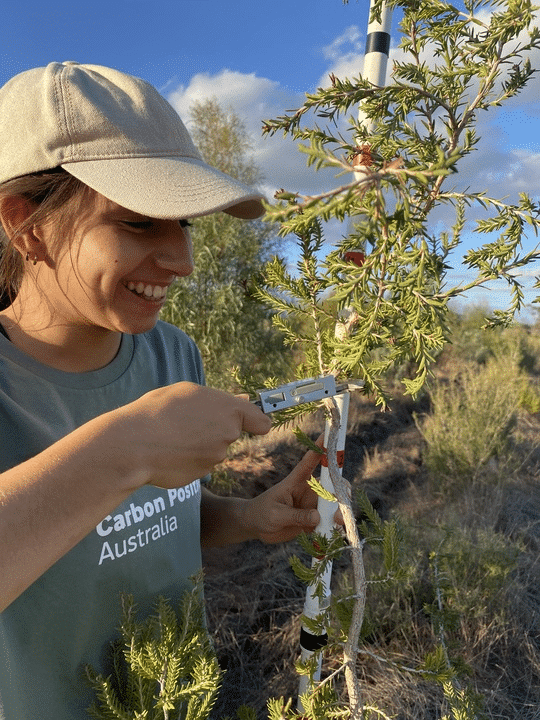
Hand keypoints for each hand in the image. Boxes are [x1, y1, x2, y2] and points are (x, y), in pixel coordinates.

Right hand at [113, 382, 271, 489]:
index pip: (261, 422)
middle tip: (188, 423)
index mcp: (229, 410)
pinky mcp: (201, 474)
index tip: (251, 423)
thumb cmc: (158, 410)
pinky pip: (199, 464)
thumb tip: (245, 399)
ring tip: (173, 436)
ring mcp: (215, 457)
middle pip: (231, 434)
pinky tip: (169, 451)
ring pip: (213, 450)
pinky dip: (188, 460)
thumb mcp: (189, 392)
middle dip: (216, 431)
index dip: (255, 422)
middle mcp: (228, 435)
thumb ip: (221, 399)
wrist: (134, 443)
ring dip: (199, 445)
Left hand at [239, 445, 340, 543]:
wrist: (256, 527)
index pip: (310, 462)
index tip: (327, 435)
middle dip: (341, 493)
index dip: (319, 448)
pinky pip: (329, 522)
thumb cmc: (262, 513)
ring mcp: (313, 505)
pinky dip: (335, 527)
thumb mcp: (276, 514)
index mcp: (297, 481)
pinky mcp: (315, 520)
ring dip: (340, 512)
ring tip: (337, 522)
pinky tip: (335, 534)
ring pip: (335, 505)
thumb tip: (318, 517)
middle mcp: (309, 491)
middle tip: (340, 506)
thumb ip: (295, 515)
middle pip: (332, 486)